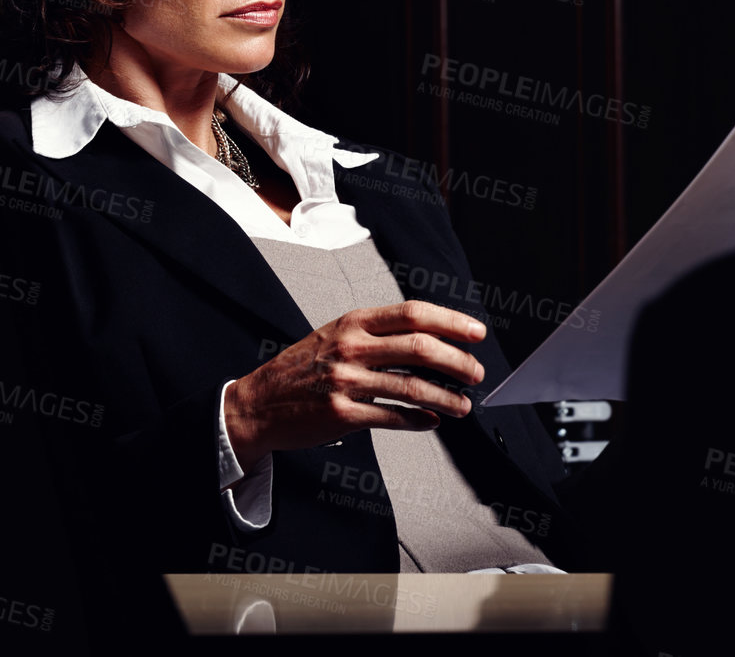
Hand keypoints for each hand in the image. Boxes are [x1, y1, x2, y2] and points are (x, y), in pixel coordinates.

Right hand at [223, 301, 485, 471]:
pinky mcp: (343, 414)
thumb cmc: (299, 369)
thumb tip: (429, 341)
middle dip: (458, 362)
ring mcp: (346, 382)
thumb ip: (375, 336)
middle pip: (420, 347)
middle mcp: (350, 348)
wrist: (258, 403)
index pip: (413, 314)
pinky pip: (394, 417)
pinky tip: (432, 421)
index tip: (476, 333)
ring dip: (447, 397)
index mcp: (352, 323)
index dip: (451, 322)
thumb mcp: (334, 336)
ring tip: (463, 405)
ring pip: (413, 387)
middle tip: (476, 373)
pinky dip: (421, 420)